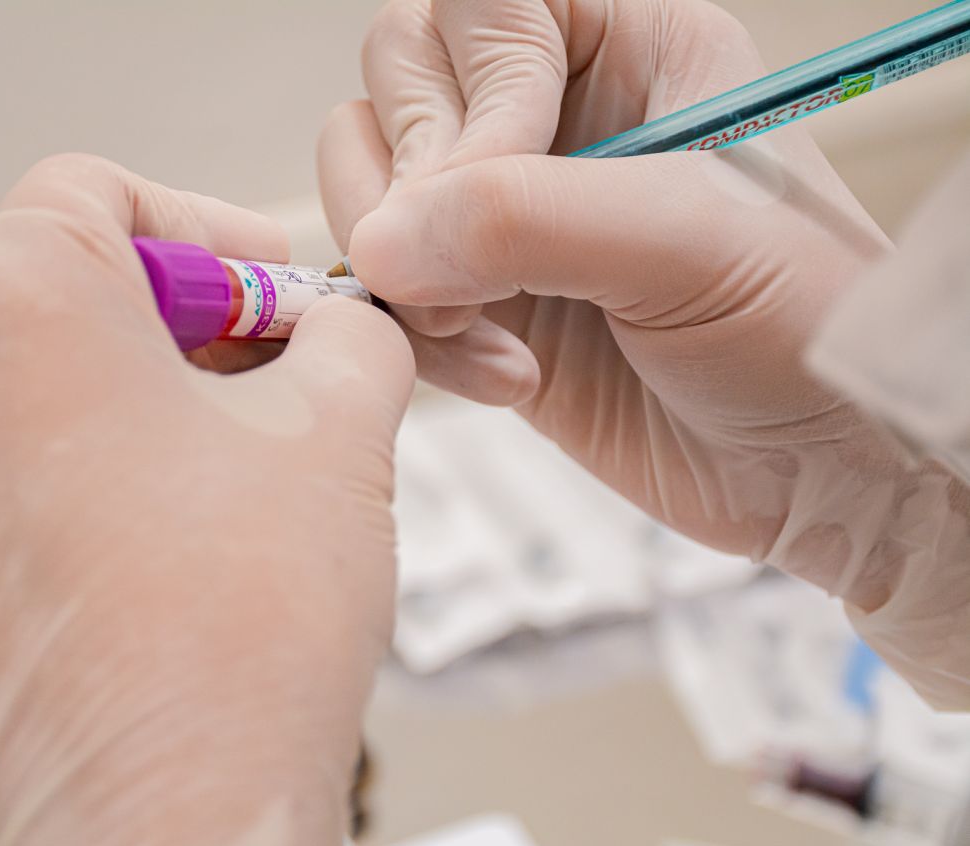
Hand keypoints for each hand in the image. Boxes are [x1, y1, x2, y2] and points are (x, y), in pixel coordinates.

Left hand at [0, 154, 414, 845]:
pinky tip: (219, 518)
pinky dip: (128, 458)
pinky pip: (41, 458)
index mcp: (15, 306)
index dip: (211, 224)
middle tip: (301, 367)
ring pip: (65, 377)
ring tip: (277, 452)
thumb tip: (344, 331)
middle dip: (207, 318)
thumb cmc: (234, 636)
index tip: (277, 281)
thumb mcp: (339, 430)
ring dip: (176, 392)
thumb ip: (351, 336)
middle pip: (83, 285)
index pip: (100, 191)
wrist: (171, 822)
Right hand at [319, 0, 969, 706]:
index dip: (475, 89)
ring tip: (489, 330)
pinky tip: (506, 377)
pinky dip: (418, 337)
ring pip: (368, 172)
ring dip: (406, 265)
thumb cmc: (799, 331)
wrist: (809, 467)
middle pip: (403, 71)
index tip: (496, 189)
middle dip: (416, 178)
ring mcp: (503, 209)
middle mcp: (553, 114)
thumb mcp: (685, 244)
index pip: (486, 4)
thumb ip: (524, 220)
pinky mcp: (473, 297)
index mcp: (631, 51)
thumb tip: (378, 240)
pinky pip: (379, 283)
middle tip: (475, 269)